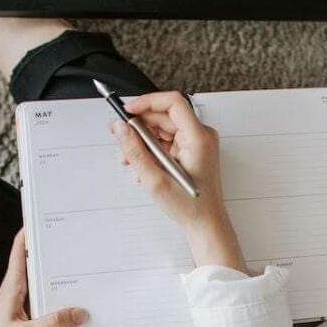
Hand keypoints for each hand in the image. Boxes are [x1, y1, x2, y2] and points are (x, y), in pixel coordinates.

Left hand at [0, 230, 85, 326]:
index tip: (40, 217)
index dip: (28, 233)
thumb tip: (79, 312)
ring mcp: (17, 303)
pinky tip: (66, 303)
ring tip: (73, 268)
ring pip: (38, 282)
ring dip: (52, 276)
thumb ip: (53, 323)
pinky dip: (53, 297)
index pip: (19, 252)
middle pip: (32, 263)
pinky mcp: (21, 315)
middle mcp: (13, 291)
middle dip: (48, 251)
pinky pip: (41, 300)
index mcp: (11, 288)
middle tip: (66, 240)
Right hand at [110, 91, 246, 271]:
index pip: (173, 102)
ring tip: (130, 158)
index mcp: (198, 138)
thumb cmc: (190, 207)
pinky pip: (167, 140)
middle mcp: (200, 136)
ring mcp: (197, 143)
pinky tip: (142, 165)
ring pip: (164, 128)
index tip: (128, 110)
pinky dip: (152, 149)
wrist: (205, 224)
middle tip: (121, 136)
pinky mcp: (191, 151)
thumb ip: (135, 150)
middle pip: (165, 116)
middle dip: (140, 125)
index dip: (147, 102)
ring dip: (143, 140)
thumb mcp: (155, 180)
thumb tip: (120, 128)